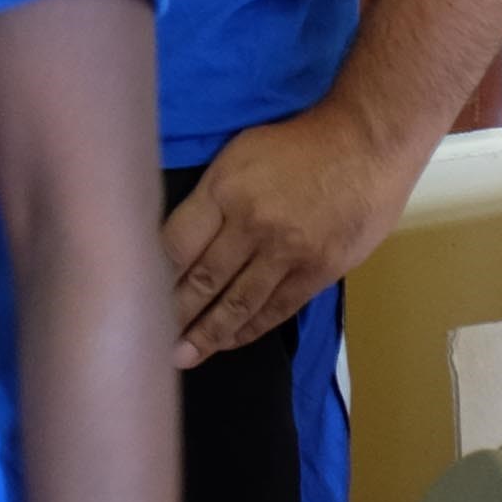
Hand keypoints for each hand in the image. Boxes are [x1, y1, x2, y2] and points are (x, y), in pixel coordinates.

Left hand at [160, 97, 433, 366]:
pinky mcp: (320, 271)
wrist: (367, 144)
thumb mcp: (236, 156)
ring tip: (183, 357)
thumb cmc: (296, 144)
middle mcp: (252, 224)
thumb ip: (208, 199)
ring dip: (208, 334)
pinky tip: (228, 342)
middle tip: (149, 339)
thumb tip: (176, 241)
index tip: (134, 296)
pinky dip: (250, 329)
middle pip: (203, 279)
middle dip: (174, 314)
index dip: (153, 276)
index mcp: (224, 191)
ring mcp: (288, 252)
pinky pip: (277, 309)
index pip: (177, 244)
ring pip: (239, 303)